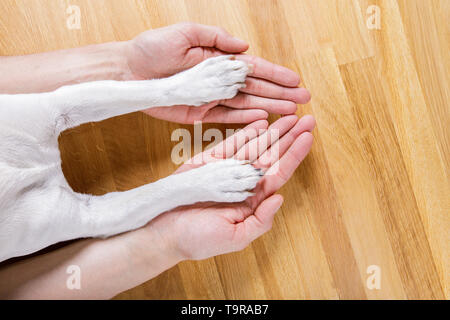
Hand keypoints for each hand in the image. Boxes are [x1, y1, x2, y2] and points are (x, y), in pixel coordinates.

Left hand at [125, 23, 310, 123]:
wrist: (129, 71)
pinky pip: (226, 118)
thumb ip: (215, 38)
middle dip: (281, 93)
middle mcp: (218, 79)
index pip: (254, 68)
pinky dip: (245, 120)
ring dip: (269, 108)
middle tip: (304, 100)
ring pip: (246, 104)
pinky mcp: (199, 114)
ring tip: (291, 112)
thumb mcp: (185, 33)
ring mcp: (211, 98)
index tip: (296, 80)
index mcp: (218, 59)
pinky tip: (263, 121)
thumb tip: (242, 47)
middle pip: (256, 88)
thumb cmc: (153, 48)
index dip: (276, 74)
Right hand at [142, 115, 314, 259]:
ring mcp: (227, 170)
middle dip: (289, 137)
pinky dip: (245, 133)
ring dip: (272, 131)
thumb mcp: (236, 237)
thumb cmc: (199, 240)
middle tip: (307, 119)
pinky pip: (231, 144)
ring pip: (255, 146)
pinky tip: (261, 123)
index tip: (309, 137)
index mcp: (253, 200)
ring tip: (289, 116)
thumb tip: (279, 198)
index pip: (279, 173)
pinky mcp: (209, 162)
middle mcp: (243, 182)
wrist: (165, 232)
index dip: (295, 154)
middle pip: (272, 155)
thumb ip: (261, 220)